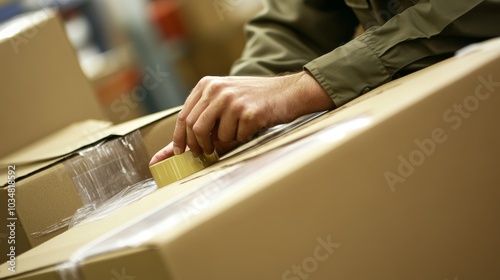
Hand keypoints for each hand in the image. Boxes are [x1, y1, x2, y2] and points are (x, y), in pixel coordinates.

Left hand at [149, 71, 333, 165]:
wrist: (287, 92)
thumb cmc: (254, 99)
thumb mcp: (224, 99)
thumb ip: (202, 118)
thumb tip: (172, 151)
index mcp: (207, 85)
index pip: (184, 117)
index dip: (180, 139)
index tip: (180, 153)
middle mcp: (217, 90)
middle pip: (195, 128)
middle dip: (199, 146)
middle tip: (206, 154)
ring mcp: (233, 101)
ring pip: (216, 137)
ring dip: (226, 141)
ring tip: (238, 131)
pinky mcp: (249, 113)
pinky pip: (237, 138)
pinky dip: (242, 138)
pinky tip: (251, 126)